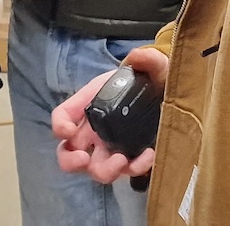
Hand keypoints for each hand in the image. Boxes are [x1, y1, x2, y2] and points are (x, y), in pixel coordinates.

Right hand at [53, 46, 167, 183]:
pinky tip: (149, 155)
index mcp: (89, 104)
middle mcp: (94, 129)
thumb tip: (137, 58)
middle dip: (71, 161)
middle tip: (85, 159)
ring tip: (122, 161)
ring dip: (104, 171)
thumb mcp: (152, 66)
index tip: (68, 131)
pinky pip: (128, 171)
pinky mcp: (132, 158)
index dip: (59, 126)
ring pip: (96, 169)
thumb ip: (147, 60)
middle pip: (69, 153)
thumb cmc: (151, 78)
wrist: (170, 93)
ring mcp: (111, 147)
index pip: (62, 116)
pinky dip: (135, 168)